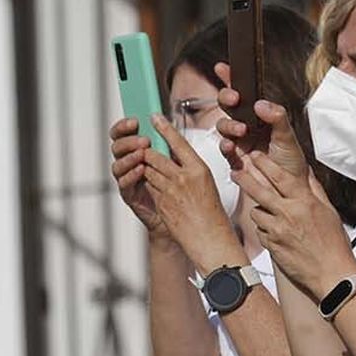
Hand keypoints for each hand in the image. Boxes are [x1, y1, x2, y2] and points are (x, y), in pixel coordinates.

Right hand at [109, 117, 166, 237]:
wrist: (182, 209)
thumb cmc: (178, 182)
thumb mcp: (175, 156)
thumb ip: (166, 140)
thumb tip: (162, 119)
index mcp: (136, 148)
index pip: (122, 133)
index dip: (124, 126)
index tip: (135, 121)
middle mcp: (128, 162)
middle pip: (117, 147)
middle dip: (128, 141)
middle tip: (144, 141)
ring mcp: (126, 178)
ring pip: (117, 164)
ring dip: (129, 157)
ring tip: (142, 154)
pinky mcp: (129, 194)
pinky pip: (123, 183)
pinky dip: (131, 175)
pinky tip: (141, 170)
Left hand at [140, 115, 241, 269]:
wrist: (209, 238)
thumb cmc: (212, 213)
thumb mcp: (206, 184)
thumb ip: (190, 170)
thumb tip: (176, 158)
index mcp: (199, 169)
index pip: (178, 142)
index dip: (164, 128)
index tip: (154, 117)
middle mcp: (183, 178)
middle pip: (156, 156)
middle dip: (147, 152)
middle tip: (143, 146)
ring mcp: (170, 191)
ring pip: (148, 171)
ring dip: (145, 168)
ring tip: (147, 165)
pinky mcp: (161, 203)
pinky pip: (149, 187)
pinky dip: (148, 183)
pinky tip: (153, 186)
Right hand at [213, 62, 307, 178]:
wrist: (290, 191)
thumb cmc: (292, 163)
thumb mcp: (288, 137)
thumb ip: (277, 118)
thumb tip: (261, 104)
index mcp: (260, 117)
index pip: (245, 93)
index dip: (232, 79)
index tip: (223, 67)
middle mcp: (247, 126)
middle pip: (228, 106)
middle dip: (226, 98)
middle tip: (234, 98)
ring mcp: (239, 143)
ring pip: (223, 126)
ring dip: (228, 124)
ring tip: (241, 129)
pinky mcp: (234, 160)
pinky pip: (223, 149)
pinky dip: (225, 146)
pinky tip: (231, 146)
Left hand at [235, 148, 355, 295]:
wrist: (331, 273)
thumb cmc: (333, 243)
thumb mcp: (328, 211)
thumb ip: (314, 190)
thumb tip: (306, 172)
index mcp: (304, 202)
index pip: (280, 176)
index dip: (265, 163)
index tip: (255, 155)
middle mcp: (288, 213)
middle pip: (259, 191)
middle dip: (245, 179)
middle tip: (236, 172)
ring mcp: (278, 230)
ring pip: (256, 213)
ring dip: (259, 211)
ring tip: (269, 215)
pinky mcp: (272, 246)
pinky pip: (260, 232)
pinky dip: (264, 230)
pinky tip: (275, 233)